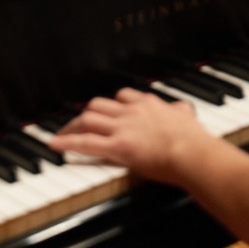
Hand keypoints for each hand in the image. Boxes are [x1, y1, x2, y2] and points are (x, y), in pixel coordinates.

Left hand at [48, 87, 213, 182]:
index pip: (121, 96)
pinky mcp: (117, 147)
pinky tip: (55, 145)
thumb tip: (185, 109)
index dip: (110, 105)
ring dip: (72, 127)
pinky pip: (85, 142)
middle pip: (99, 104)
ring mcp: (123, 128)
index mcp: (147, 103)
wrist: (191, 151)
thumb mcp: (186, 115)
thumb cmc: (193, 138)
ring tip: (63, 135)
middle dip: (85, 114)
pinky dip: (67, 143)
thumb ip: (181, 110)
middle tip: (77, 124)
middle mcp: (132, 111)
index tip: (105, 112)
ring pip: (88, 119)